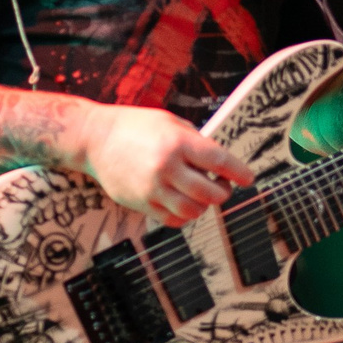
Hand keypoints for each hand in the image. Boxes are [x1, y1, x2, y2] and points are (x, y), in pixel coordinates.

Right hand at [77, 102, 254, 225]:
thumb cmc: (135, 126)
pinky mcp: (140, 203)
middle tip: (222, 186)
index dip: (239, 173)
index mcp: (178, 142)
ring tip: (201, 196)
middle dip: (223, 192)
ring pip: (193, 211)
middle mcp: (166, 166)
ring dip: (204, 206)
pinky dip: (184, 216)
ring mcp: (152, 188)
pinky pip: (172, 220)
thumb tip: (219, 163)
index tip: (248, 179)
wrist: (94, 138)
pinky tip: (183, 204)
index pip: (220, 162)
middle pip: (210, 193)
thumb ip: (195, 141)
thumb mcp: (170, 122)